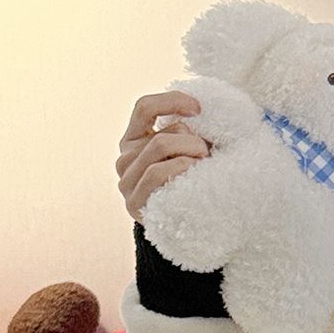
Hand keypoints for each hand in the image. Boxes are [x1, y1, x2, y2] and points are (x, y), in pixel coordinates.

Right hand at [117, 91, 210, 223]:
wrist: (187, 231)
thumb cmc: (190, 185)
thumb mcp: (186, 153)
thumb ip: (188, 132)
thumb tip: (204, 110)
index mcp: (134, 140)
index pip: (144, 108)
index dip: (172, 101)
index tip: (199, 108)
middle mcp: (124, 159)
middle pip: (160, 135)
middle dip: (192, 141)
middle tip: (208, 154)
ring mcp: (126, 182)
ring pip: (159, 147)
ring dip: (190, 154)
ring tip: (204, 166)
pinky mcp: (134, 203)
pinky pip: (156, 173)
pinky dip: (179, 168)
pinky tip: (194, 174)